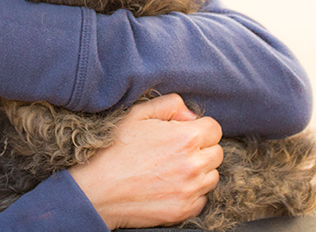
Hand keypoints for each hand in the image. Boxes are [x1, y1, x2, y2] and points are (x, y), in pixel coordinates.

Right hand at [68, 94, 223, 229]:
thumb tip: (190, 115)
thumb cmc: (115, 150)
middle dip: (202, 148)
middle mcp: (193, 165)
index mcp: (186, 138)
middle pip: (217, 153)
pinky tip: (170, 185)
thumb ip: (169, 105)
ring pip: (212, 176)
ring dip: (199, 170)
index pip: (215, 128)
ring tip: (173, 168)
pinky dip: (192, 192)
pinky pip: (202, 198)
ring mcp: (190, 191)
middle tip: (177, 150)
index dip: (200, 127)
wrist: (99, 190)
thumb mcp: (137, 115)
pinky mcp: (184, 210)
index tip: (185, 132)